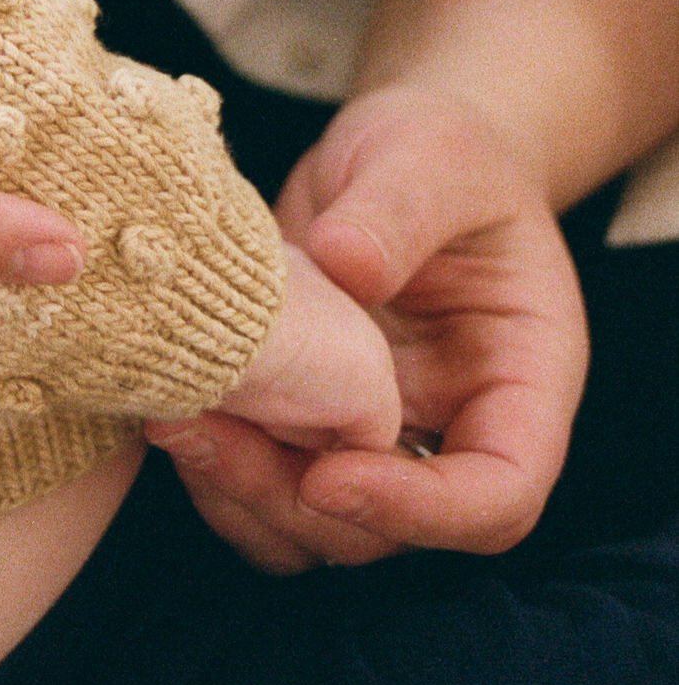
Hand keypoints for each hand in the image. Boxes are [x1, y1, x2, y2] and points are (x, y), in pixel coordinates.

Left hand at [150, 86, 588, 574]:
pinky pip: (263, 482)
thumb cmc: (441, 152)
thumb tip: (345, 265)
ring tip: (171, 420)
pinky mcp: (304, 421)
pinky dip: (213, 467)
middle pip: (393, 532)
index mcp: (521, 384)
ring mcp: (375, 436)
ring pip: (316, 526)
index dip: (419, 510)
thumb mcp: (434, 159)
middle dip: (297, 503)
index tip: (328, 473)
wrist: (397, 156)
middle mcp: (451, 431)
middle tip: (208, 434)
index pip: (498, 494)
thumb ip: (400, 209)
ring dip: (240, 494)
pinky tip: (162, 403)